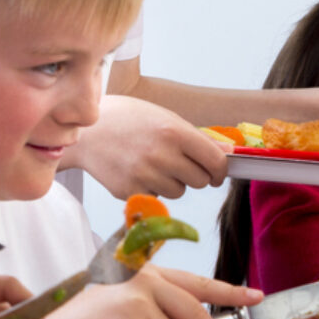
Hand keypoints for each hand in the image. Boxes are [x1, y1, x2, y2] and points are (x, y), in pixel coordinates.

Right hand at [67, 95, 227, 199]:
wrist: (88, 131)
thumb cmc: (132, 120)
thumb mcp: (168, 119)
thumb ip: (200, 139)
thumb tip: (230, 152)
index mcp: (175, 132)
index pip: (215, 161)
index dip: (220, 171)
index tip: (217, 173)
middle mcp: (161, 155)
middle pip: (200, 181)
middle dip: (196, 175)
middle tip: (181, 164)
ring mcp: (144, 175)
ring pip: (178, 192)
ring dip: (173, 183)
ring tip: (154, 164)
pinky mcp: (128, 192)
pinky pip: (156, 199)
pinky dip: (152, 190)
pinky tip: (138, 172)